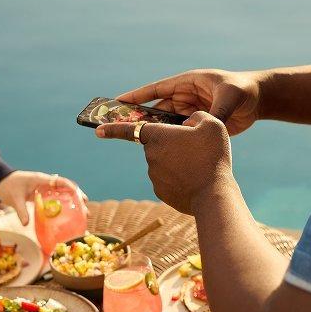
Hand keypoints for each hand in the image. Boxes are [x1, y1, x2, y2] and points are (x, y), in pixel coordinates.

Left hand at [0, 171, 88, 224]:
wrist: (0, 183)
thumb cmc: (8, 186)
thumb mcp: (14, 198)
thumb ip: (21, 210)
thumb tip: (26, 224)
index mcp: (41, 180)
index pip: (59, 181)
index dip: (70, 187)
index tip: (78, 195)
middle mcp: (46, 184)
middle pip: (65, 189)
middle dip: (76, 198)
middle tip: (85, 208)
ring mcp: (44, 191)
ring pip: (62, 196)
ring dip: (72, 204)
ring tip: (82, 215)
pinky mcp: (42, 197)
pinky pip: (55, 202)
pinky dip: (62, 209)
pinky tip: (67, 218)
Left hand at [96, 112, 235, 214]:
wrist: (213, 195)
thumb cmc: (212, 156)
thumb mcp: (212, 124)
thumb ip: (197, 116)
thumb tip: (189, 123)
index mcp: (157, 136)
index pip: (129, 129)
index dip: (113, 128)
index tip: (98, 130)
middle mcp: (150, 156)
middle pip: (159, 145)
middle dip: (173, 144)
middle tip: (196, 148)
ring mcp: (154, 176)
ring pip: (165, 163)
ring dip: (178, 162)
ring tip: (200, 166)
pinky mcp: (162, 192)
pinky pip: (169, 180)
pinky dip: (180, 178)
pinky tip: (196, 180)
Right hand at [117, 69, 262, 135]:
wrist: (259, 100)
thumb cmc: (243, 90)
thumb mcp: (229, 97)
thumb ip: (215, 112)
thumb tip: (200, 128)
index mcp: (188, 83)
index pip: (157, 89)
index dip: (137, 96)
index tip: (117, 102)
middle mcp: (186, 96)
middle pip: (157, 108)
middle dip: (141, 118)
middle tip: (121, 129)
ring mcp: (191, 111)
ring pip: (167, 123)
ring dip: (155, 131)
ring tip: (137, 143)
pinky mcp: (198, 124)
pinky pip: (179, 132)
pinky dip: (170, 140)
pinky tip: (160, 151)